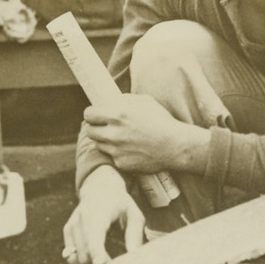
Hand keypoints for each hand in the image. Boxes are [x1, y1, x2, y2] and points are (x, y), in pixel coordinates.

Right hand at [62, 166, 144, 263]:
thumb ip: (134, 234)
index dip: (96, 250)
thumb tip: (133, 256)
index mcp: (99, 211)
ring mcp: (72, 224)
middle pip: (83, 249)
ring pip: (75, 255)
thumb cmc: (120, 203)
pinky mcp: (67, 230)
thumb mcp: (134, 214)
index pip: (94, 232)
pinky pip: (69, 254)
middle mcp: (82, 217)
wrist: (99, 188)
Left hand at [84, 94, 206, 173]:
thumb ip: (125, 100)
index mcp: (118, 114)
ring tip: (121, 139)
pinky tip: (131, 150)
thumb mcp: (145, 102)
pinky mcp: (121, 163)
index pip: (89, 114)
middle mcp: (114, 133)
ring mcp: (116, 150)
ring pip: (99, 145)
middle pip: (90, 131)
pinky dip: (118, 154)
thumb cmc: (162, 121)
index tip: (95, 116)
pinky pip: (112, 157)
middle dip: (96, 128)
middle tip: (105, 128)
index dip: (91, 115)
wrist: (175, 146)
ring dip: (106, 141)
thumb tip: (112, 101)